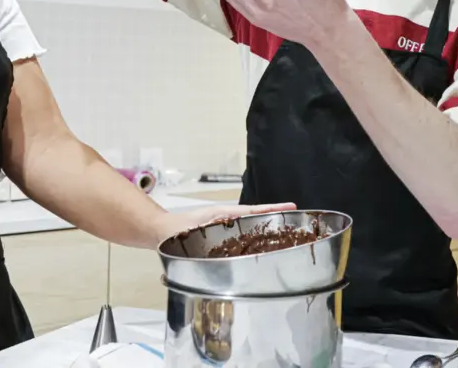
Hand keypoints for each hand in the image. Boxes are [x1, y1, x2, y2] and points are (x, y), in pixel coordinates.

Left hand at [156, 202, 297, 244]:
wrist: (160, 232)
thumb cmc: (174, 231)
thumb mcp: (192, 229)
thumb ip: (205, 228)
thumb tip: (225, 222)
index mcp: (224, 214)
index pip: (254, 210)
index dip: (273, 209)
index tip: (291, 207)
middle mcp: (228, 219)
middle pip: (257, 217)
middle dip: (276, 218)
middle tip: (297, 223)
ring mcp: (226, 228)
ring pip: (251, 228)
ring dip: (267, 229)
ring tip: (286, 234)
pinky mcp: (221, 238)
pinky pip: (243, 238)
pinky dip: (255, 240)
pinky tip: (262, 249)